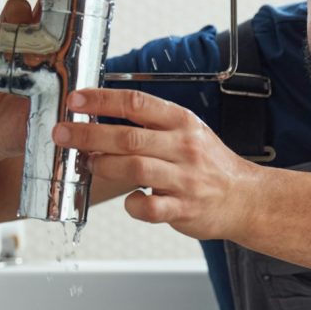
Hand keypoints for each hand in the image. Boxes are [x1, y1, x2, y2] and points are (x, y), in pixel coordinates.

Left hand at [54, 88, 263, 239]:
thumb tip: (104, 120)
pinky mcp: (183, 209)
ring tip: (90, 164)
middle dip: (88, 134)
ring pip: (134, 168)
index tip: (76, 100)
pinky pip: (148, 208)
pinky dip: (131, 205)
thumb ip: (152, 126)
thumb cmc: (212, 167)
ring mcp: (184, 180)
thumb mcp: (189, 133)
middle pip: (128, 137)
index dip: (101, 100)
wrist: (247, 199)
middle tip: (62, 134)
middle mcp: (184, 148)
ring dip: (104, 166)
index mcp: (182, 123)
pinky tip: (130, 200)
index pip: (136, 103)